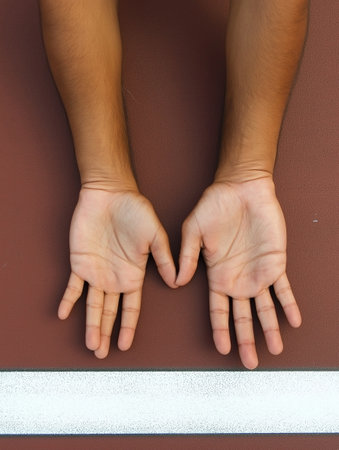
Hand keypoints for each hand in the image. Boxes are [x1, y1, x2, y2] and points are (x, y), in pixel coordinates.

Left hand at [58, 187, 176, 357]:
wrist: (110, 194)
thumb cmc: (135, 211)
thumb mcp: (155, 236)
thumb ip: (164, 259)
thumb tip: (176, 282)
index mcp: (133, 275)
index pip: (131, 308)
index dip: (128, 327)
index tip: (125, 345)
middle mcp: (114, 278)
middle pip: (110, 313)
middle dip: (106, 334)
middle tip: (101, 354)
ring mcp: (96, 272)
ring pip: (92, 305)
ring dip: (91, 325)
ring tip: (90, 345)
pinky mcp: (80, 262)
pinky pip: (72, 286)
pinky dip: (68, 300)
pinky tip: (64, 314)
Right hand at [176, 177, 301, 368]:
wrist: (240, 188)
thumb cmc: (214, 206)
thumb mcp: (192, 231)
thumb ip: (186, 257)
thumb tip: (176, 282)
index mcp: (217, 275)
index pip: (218, 310)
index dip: (221, 329)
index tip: (222, 349)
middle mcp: (238, 278)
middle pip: (243, 317)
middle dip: (246, 340)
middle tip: (250, 362)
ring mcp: (258, 272)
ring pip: (265, 308)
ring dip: (271, 328)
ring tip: (276, 348)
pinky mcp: (275, 262)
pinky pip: (284, 288)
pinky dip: (289, 304)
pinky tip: (293, 320)